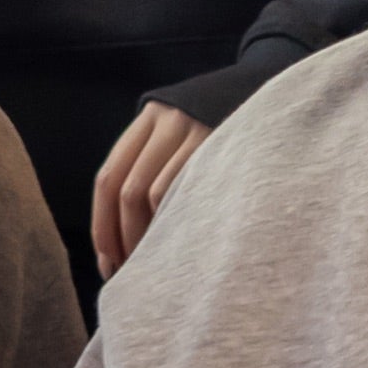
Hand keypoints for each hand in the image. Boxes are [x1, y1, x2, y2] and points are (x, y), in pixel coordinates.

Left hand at [92, 104, 210, 276]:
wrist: (266, 99)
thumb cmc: (219, 128)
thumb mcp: (180, 133)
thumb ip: (151, 164)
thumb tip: (120, 235)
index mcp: (147, 121)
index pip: (108, 178)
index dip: (102, 223)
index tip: (106, 259)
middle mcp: (166, 123)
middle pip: (128, 190)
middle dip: (122, 236)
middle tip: (129, 268)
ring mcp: (195, 132)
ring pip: (155, 195)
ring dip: (149, 234)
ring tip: (155, 261)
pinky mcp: (222, 146)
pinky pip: (189, 191)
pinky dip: (177, 221)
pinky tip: (182, 242)